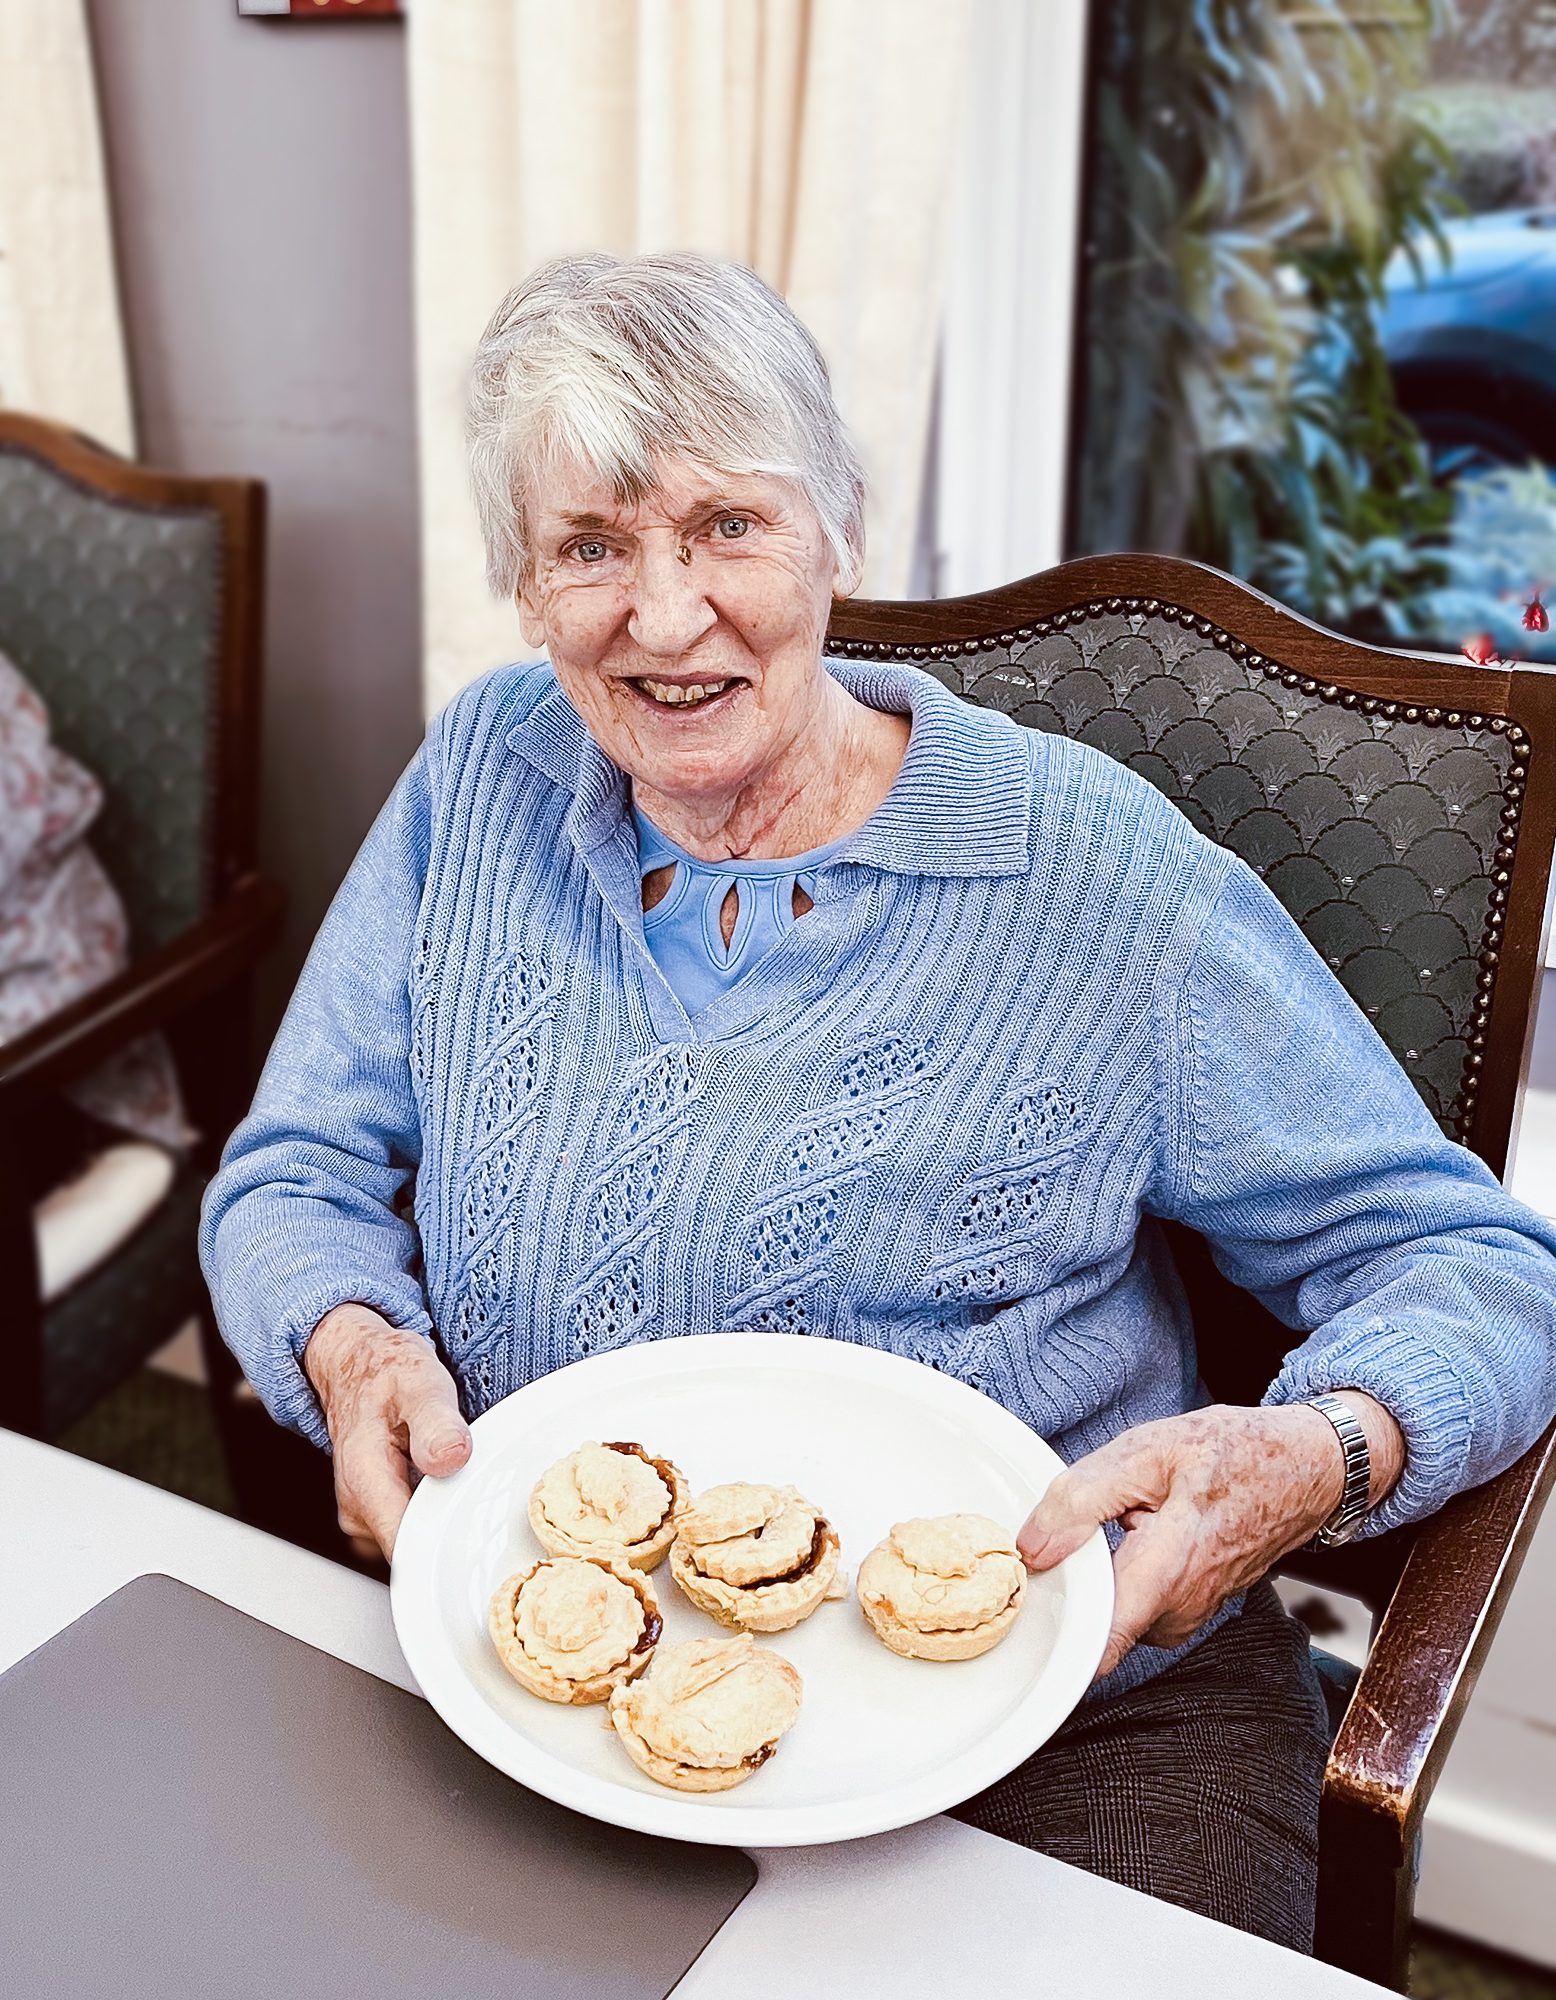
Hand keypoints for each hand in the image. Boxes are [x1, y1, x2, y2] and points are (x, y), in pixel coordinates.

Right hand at [301, 1302, 472, 1562]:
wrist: (358, 1367)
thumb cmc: (387, 1374)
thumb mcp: (419, 1384)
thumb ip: (436, 1423)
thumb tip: (452, 1457)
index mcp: (365, 1482)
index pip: (407, 1550)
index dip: (446, 1556)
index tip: (481, 1545)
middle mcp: (358, 1510)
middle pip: (417, 1553)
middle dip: (455, 1536)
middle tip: (484, 1501)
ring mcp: (365, 1518)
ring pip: (417, 1543)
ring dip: (445, 1523)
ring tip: (460, 1483)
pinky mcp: (376, 1516)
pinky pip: (414, 1530)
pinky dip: (435, 1513)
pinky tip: (445, 1485)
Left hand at [1017, 1395, 1403, 1681]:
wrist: (1304, 1471)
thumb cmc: (1233, 1455)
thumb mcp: (1148, 1452)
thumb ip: (1081, 1499)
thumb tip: (1030, 1548)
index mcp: (1165, 1575)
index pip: (1096, 1649)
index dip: (1051, 1636)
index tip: (1022, 1605)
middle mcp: (1177, 1612)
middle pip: (1092, 1620)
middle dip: (1074, 1576)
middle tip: (1083, 1523)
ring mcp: (1186, 1617)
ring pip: (1113, 1607)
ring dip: (1104, 1568)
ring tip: (1127, 1517)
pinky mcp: (1188, 1612)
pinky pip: (1135, 1601)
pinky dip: (1126, 1568)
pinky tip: (1142, 1528)